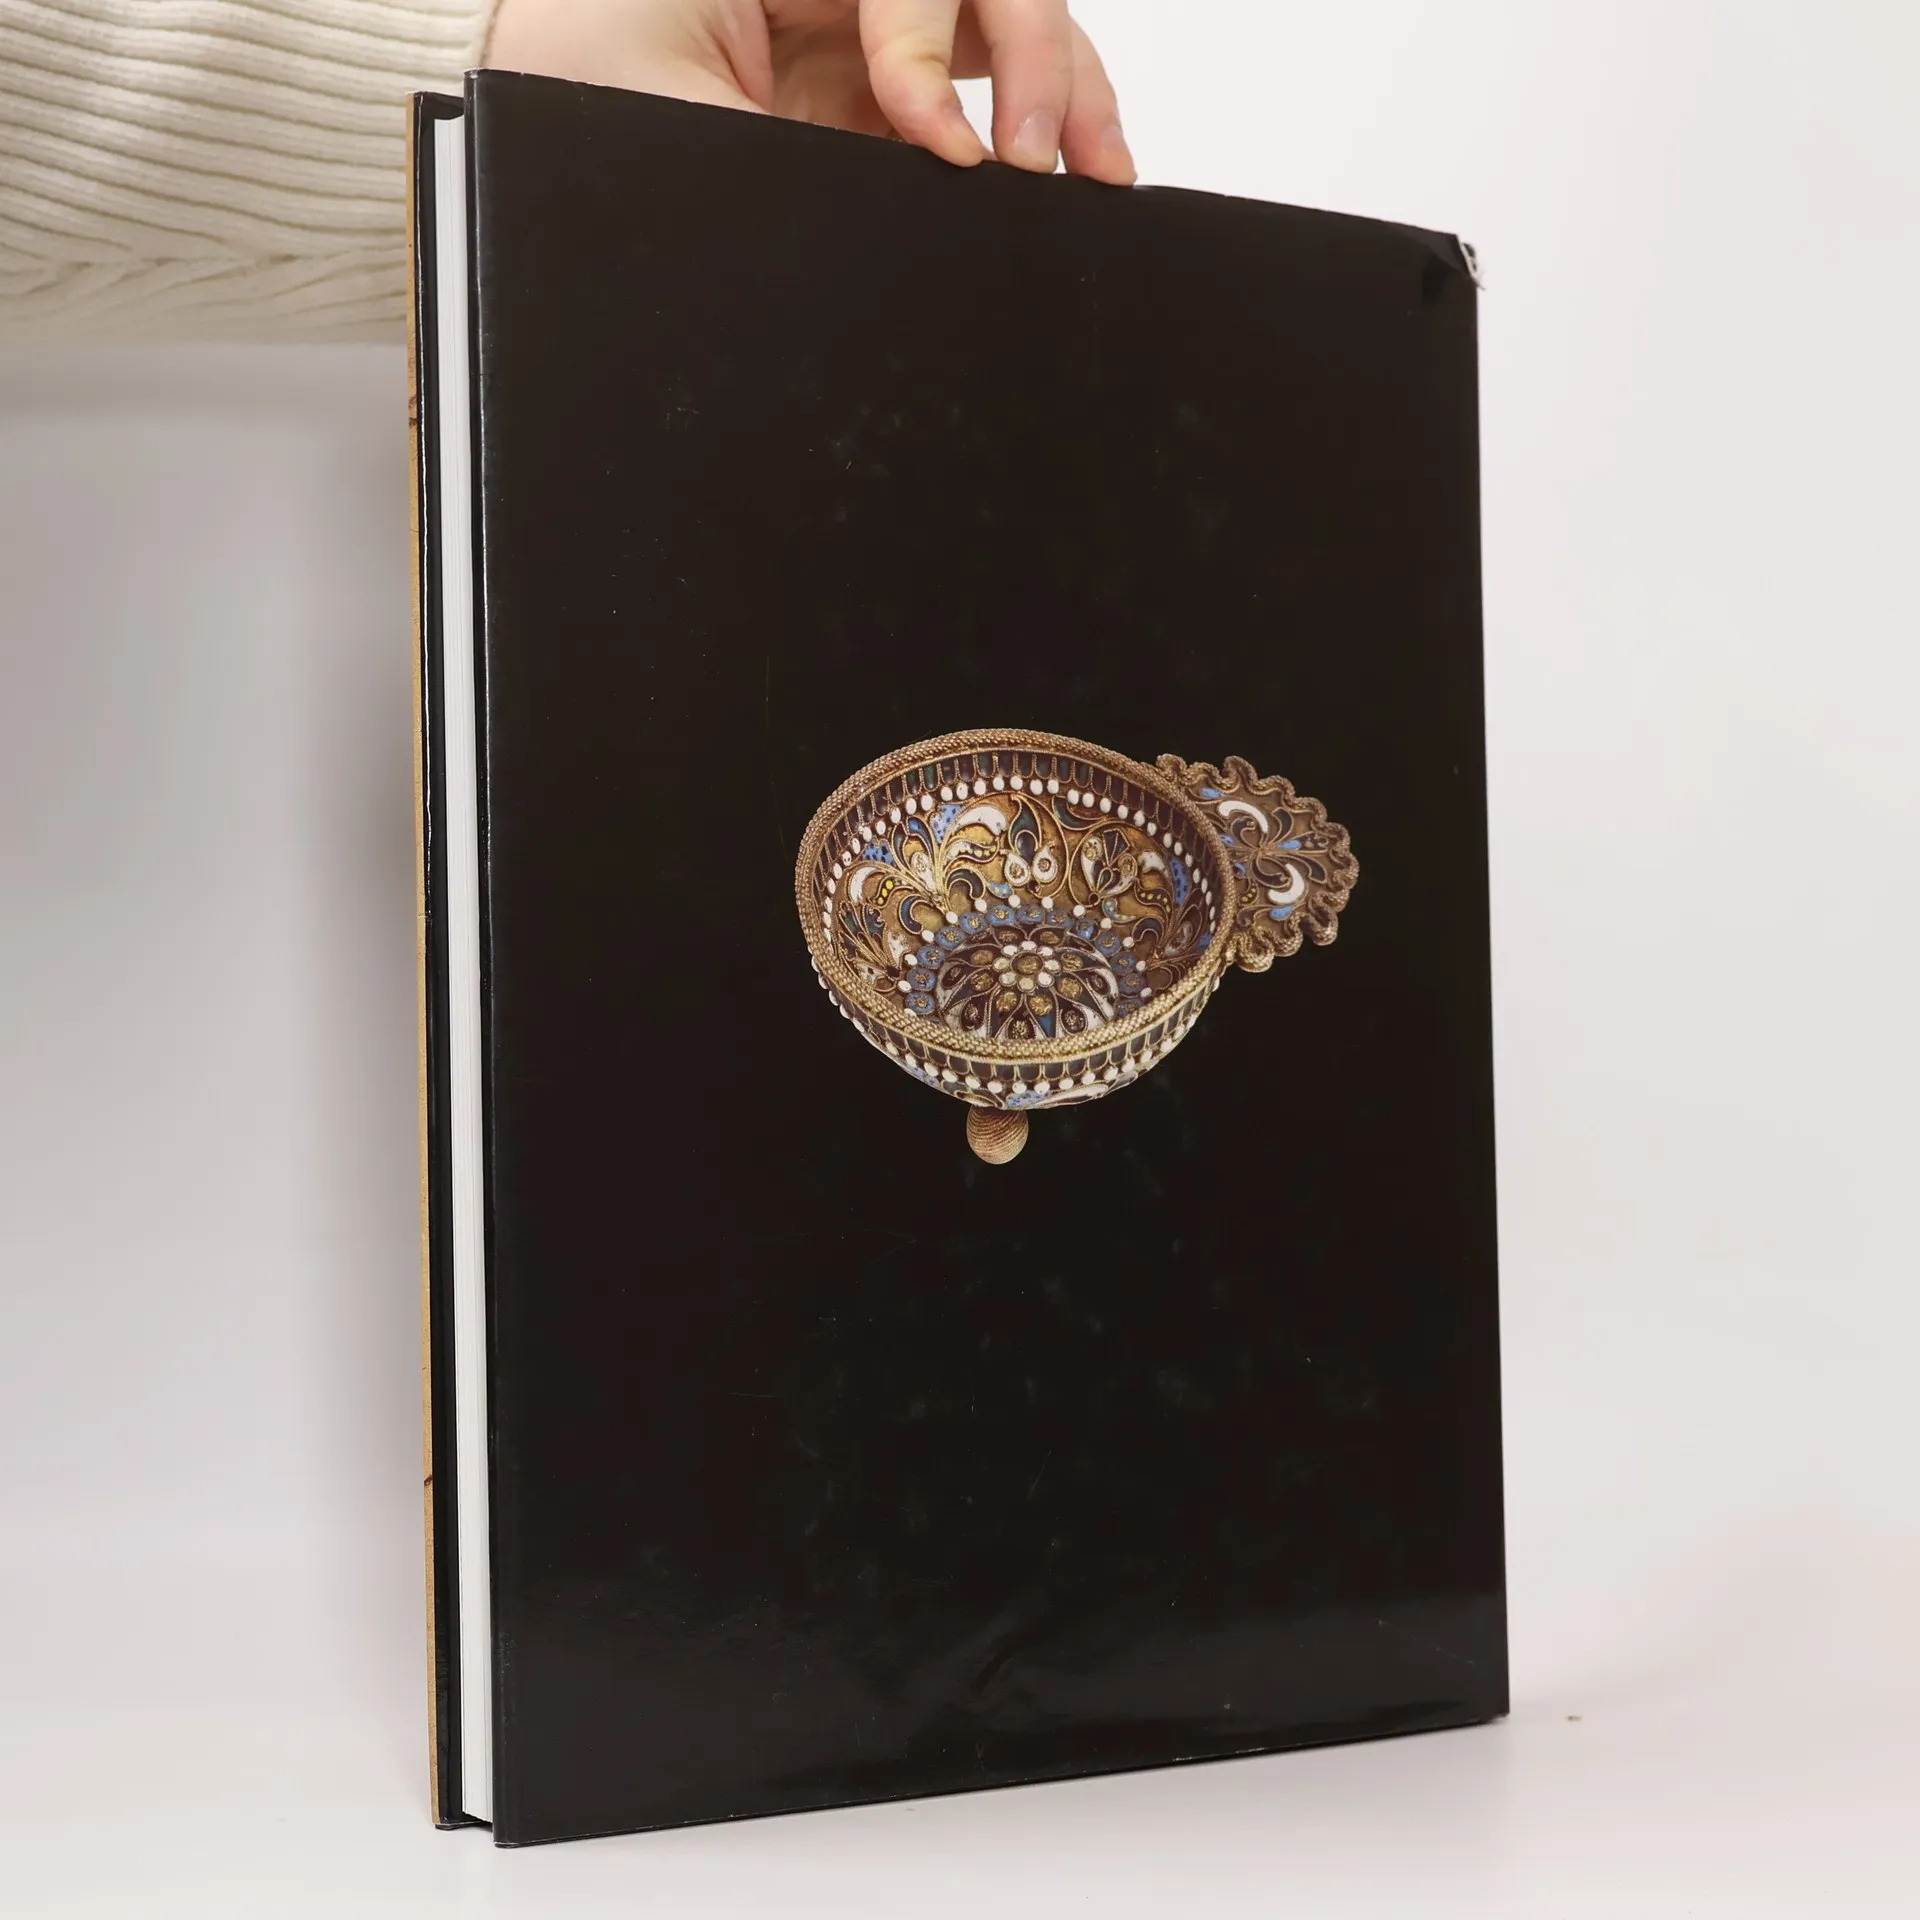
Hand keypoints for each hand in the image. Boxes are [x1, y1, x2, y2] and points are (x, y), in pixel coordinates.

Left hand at [485, 0, 1134, 183]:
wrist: (517, 178)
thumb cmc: (564, 105)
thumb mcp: (670, 115)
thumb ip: (789, 151)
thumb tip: (920, 188)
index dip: (933, 39)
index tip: (931, 136)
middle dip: (1036, 54)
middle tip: (1047, 153)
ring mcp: (859, 43)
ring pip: (997, 29)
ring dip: (1061, 87)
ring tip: (1098, 169)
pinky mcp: (872, 110)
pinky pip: (975, 100)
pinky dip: (1032, 129)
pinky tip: (1067, 177)